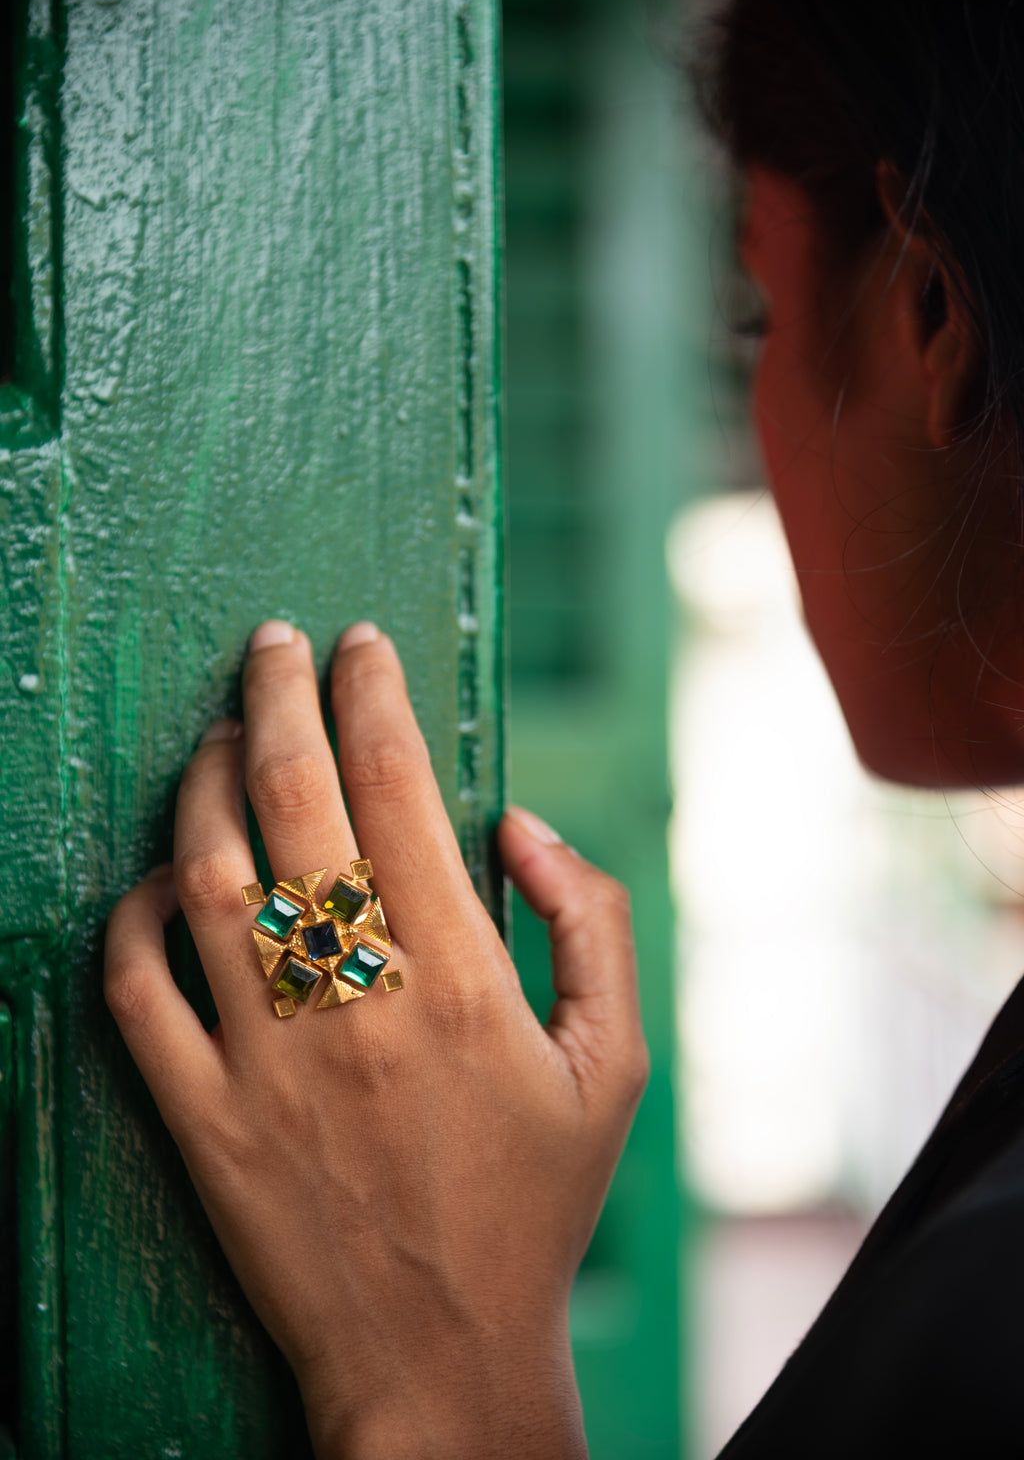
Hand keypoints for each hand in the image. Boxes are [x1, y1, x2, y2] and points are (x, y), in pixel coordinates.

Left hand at [105, 621, 647, 1459]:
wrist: (439, 1357)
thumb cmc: (535, 1205)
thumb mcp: (617, 1062)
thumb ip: (589, 921)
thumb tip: (519, 824)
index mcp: (463, 976)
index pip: (400, 785)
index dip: (374, 694)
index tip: (361, 647)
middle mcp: (357, 999)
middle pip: (295, 799)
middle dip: (277, 696)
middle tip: (273, 644)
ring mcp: (267, 1058)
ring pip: (209, 876)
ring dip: (201, 787)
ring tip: (213, 738)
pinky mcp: (203, 1118)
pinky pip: (139, 993)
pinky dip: (134, 919)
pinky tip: (160, 880)